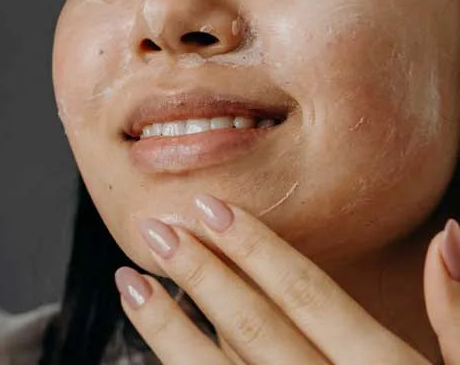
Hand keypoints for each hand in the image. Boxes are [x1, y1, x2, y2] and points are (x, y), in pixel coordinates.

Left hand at [116, 194, 459, 363]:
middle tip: (154, 229)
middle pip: (254, 328)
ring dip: (170, 329)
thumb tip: (446, 235)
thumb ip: (458, 316)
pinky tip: (149, 354)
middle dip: (201, 274)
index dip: (255, 247)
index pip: (307, 295)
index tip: (208, 206)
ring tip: (130, 283)